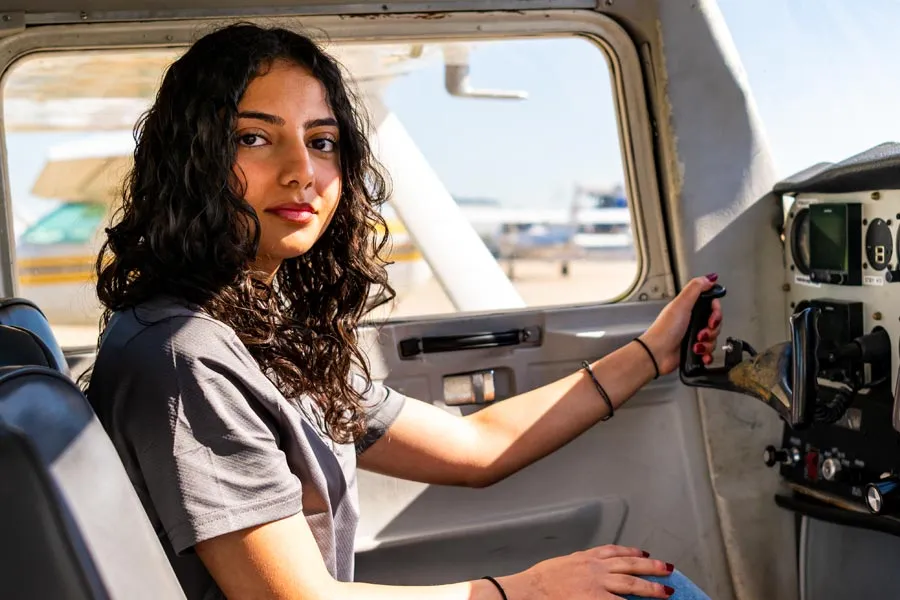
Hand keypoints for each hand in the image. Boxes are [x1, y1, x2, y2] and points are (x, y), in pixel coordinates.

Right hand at [499, 545, 675, 599]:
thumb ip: (577, 564)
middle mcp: (596, 569)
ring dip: (651, 588)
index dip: (632, 552)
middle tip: (667, 569)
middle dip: (651, 568)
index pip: (614, 551)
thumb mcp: (562, 564)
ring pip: (631, 585)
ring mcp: (598, 586)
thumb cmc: (540, 580)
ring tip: (668, 591)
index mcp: (586, 558)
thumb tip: (583, 566)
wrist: (530, 590)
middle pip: (630, 566)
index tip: (644, 553)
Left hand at [640, 274, 722, 374]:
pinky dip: (707, 355)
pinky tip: (700, 354)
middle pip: (716, 323)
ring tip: (696, 344)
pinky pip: (709, 352)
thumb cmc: (664, 331)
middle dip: (712, 330)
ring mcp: (693, 337)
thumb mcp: (681, 304)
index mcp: (689, 308)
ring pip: (714, 339)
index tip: (712, 317)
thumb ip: (695, 288)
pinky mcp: (694, 351)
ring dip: (707, 343)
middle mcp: (692, 322)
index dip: (716, 312)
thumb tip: (709, 277)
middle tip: (702, 333)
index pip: (713, 306)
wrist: (657, 354)